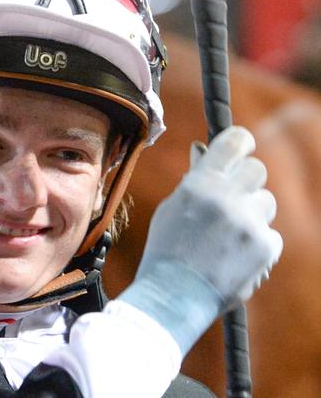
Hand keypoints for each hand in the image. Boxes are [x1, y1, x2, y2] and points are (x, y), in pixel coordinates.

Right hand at [143, 125, 281, 307]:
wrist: (173, 295)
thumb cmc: (166, 250)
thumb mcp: (172, 208)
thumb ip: (194, 180)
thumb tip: (203, 150)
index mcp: (200, 183)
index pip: (235, 142)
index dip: (240, 142)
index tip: (241, 147)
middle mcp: (227, 197)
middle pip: (257, 169)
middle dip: (246, 180)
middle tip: (233, 197)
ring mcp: (249, 222)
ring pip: (266, 202)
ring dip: (251, 214)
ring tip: (228, 237)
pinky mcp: (265, 246)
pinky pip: (271, 233)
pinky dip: (256, 243)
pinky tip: (234, 257)